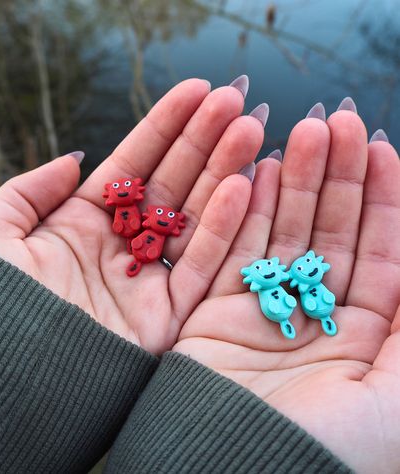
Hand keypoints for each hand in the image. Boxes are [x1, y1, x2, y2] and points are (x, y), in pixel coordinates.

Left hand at [0, 78, 264, 354]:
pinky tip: (245, 184)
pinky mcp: (171, 316)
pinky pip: (205, 266)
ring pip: (195, 217)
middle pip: (172, 183)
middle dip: (205, 140)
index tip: (197, 90)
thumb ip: (28, 190)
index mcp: (83, 224)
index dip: (165, 125)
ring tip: (251, 127)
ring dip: (225, 172)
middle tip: (235, 99)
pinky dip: (225, 227)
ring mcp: (150, 280)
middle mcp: (123, 247)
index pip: (134, 163)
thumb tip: (74, 157)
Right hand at [174, 108, 399, 471]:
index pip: (380, 250)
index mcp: (365, 335)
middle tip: (336, 121)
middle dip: (336, 176)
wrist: (233, 472)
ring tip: (301, 132)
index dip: (382, 196)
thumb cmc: (326, 448)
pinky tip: (257, 172)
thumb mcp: (398, 395)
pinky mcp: (218, 308)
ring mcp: (264, 307)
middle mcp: (315, 315)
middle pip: (330, 231)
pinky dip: (247, 211)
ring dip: (293, 182)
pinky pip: (236, 250)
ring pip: (283, 232)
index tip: (380, 146)